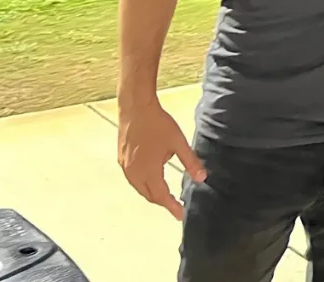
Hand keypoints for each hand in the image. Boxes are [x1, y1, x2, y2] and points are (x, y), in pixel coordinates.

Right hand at [117, 101, 206, 219]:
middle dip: (162, 202)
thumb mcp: (178, 142)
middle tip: (174, 206)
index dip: (171, 207)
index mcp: (148, 171)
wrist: (135, 108)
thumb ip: (190, 162)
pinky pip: (133, 179)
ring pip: (139, 188)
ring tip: (165, 195)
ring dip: (152, 193)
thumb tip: (202, 179)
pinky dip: (143, 184)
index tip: (180, 215)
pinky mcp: (121, 159)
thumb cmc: (157, 124)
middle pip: (148, 195)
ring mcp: (125, 166)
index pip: (161, 196)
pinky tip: (151, 178)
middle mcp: (134, 173)